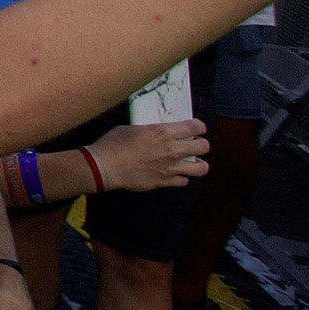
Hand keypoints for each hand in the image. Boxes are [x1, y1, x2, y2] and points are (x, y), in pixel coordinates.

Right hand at [86, 116, 209, 191]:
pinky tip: (174, 174)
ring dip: (198, 164)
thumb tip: (154, 133)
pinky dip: (181, 177)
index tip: (196, 129)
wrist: (105, 166)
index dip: (198, 127)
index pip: (195, 127)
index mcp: (164, 132)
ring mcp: (170, 167)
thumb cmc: (113, 143)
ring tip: (191, 162)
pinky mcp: (164, 182)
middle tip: (193, 145)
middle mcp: (172, 149)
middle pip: (204, 147)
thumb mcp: (132, 128)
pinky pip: (184, 181)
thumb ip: (149, 130)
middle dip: (201, 145)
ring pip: (201, 168)